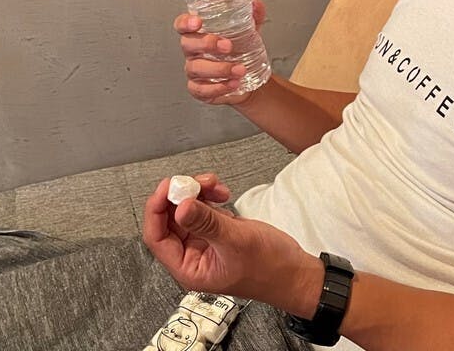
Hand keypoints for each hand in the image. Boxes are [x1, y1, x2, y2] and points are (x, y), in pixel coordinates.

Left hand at [142, 172, 319, 316]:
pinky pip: (203, 210)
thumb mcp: (236, 241)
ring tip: (215, 185)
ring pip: (186, 211)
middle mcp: (192, 256)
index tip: (168, 187)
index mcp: (189, 268)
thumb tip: (180, 207)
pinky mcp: (218, 232)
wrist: (297, 272)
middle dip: (181, 196)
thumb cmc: (270, 267)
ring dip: (197, 193)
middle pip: (170, 220)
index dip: (157, 210)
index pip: (157, 237)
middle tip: (196, 181)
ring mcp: (205, 243)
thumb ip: (207, 223)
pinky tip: (222, 194)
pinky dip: (208, 197)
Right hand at [175, 0, 267, 105]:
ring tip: (240, 69)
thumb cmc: (239, 50)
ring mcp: (194, 70)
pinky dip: (218, 88)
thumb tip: (256, 5)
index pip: (182, 24)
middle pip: (188, 44)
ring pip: (197, 68)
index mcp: (198, 33)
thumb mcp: (247, 31)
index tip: (197, 21)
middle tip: (228, 46)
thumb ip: (252, 17)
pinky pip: (201, 89)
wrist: (247, 77)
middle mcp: (192, 51)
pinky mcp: (198, 89)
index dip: (185, 22)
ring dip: (219, 68)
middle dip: (207, 43)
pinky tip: (233, 83)